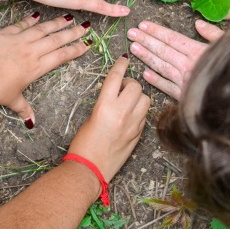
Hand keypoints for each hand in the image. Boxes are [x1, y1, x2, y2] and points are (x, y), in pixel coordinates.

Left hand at [0, 12, 89, 123]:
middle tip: (86, 26)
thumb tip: (31, 123)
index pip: (61, 56)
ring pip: (43, 29)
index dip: (76, 50)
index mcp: (36, 67)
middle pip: (57, 40)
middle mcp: (32, 51)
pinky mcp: (7, 33)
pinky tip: (37, 15)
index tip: (87, 44)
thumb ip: (24, 109)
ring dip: (57, 23)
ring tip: (69, 18)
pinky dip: (31, 19)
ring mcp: (20, 40)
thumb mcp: (12, 100)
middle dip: (73, 33)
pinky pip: (22, 24)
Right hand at [67, 56, 149, 179]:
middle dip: (129, 83)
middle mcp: (121, 113)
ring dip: (138, 96)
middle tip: (121, 88)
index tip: (124, 59)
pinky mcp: (138, 135)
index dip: (120, 65)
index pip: (116, 77)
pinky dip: (140, 111)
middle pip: (135, 86)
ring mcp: (133, 125)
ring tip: (128, 101)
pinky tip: (131, 115)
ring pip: (145, 99)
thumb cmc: (83, 145)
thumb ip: (105, 103)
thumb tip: (115, 94)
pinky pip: (145, 115)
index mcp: (104, 106)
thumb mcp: (91, 117)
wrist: (89, 170)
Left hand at [127, 19, 222, 99]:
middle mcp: (188, 65)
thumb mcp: (228, 45)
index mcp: (198, 51)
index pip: (172, 38)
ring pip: (162, 66)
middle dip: (146, 40)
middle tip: (131, 33)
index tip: (143, 25)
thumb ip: (213, 34)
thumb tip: (198, 23)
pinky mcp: (185, 96)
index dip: (156, 31)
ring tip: (134, 48)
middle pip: (163, 50)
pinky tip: (145, 73)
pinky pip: (167, 87)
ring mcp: (185, 81)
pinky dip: (156, 80)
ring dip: (147, 57)